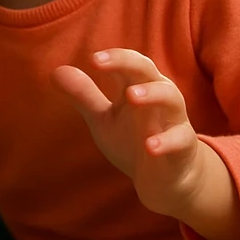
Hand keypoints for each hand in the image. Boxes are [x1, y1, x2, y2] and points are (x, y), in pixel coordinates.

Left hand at [52, 49, 202, 216]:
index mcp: (139, 87)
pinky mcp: (184, 148)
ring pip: (172, 98)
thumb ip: (83, 96)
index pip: (129, 63)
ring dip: (152, 94)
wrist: (167, 181)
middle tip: (102, 63)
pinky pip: (181, 139)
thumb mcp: (104, 119)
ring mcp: (174, 121)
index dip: (113, 58)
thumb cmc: (135, 140)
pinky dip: (167, 141)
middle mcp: (160, 98)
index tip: (92, 59)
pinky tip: (150, 147)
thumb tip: (55, 72)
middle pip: (149, 71)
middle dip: (128, 63)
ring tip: (130, 96)